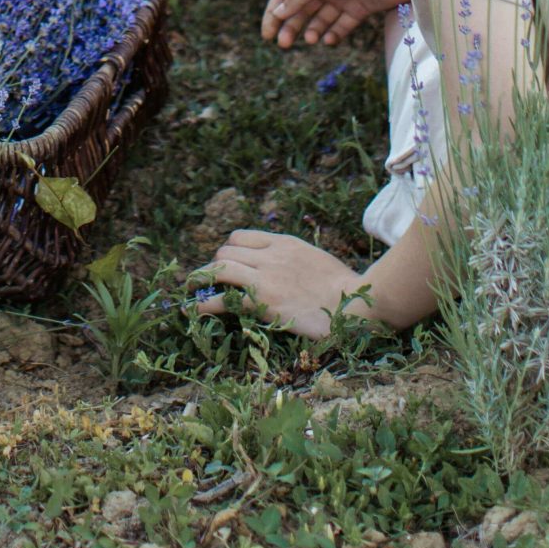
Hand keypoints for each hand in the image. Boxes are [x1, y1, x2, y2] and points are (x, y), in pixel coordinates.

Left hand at [199, 230, 365, 336]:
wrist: (355, 303)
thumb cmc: (343, 288)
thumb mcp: (313, 259)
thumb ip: (293, 259)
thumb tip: (282, 269)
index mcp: (283, 243)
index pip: (241, 237)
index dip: (229, 251)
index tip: (227, 264)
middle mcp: (269, 256)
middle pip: (226, 251)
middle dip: (215, 266)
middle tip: (210, 282)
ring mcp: (264, 278)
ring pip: (219, 268)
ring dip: (203, 279)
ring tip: (194, 291)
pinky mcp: (262, 302)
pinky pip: (223, 298)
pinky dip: (204, 304)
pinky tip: (194, 310)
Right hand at [263, 0, 408, 48]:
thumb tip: (278, 12)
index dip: (274, 12)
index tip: (266, 34)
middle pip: (301, 8)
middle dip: (290, 26)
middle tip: (283, 45)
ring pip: (321, 18)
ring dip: (312, 30)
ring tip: (310, 40)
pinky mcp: (361, 8)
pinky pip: (342, 25)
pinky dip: (334, 34)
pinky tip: (329, 40)